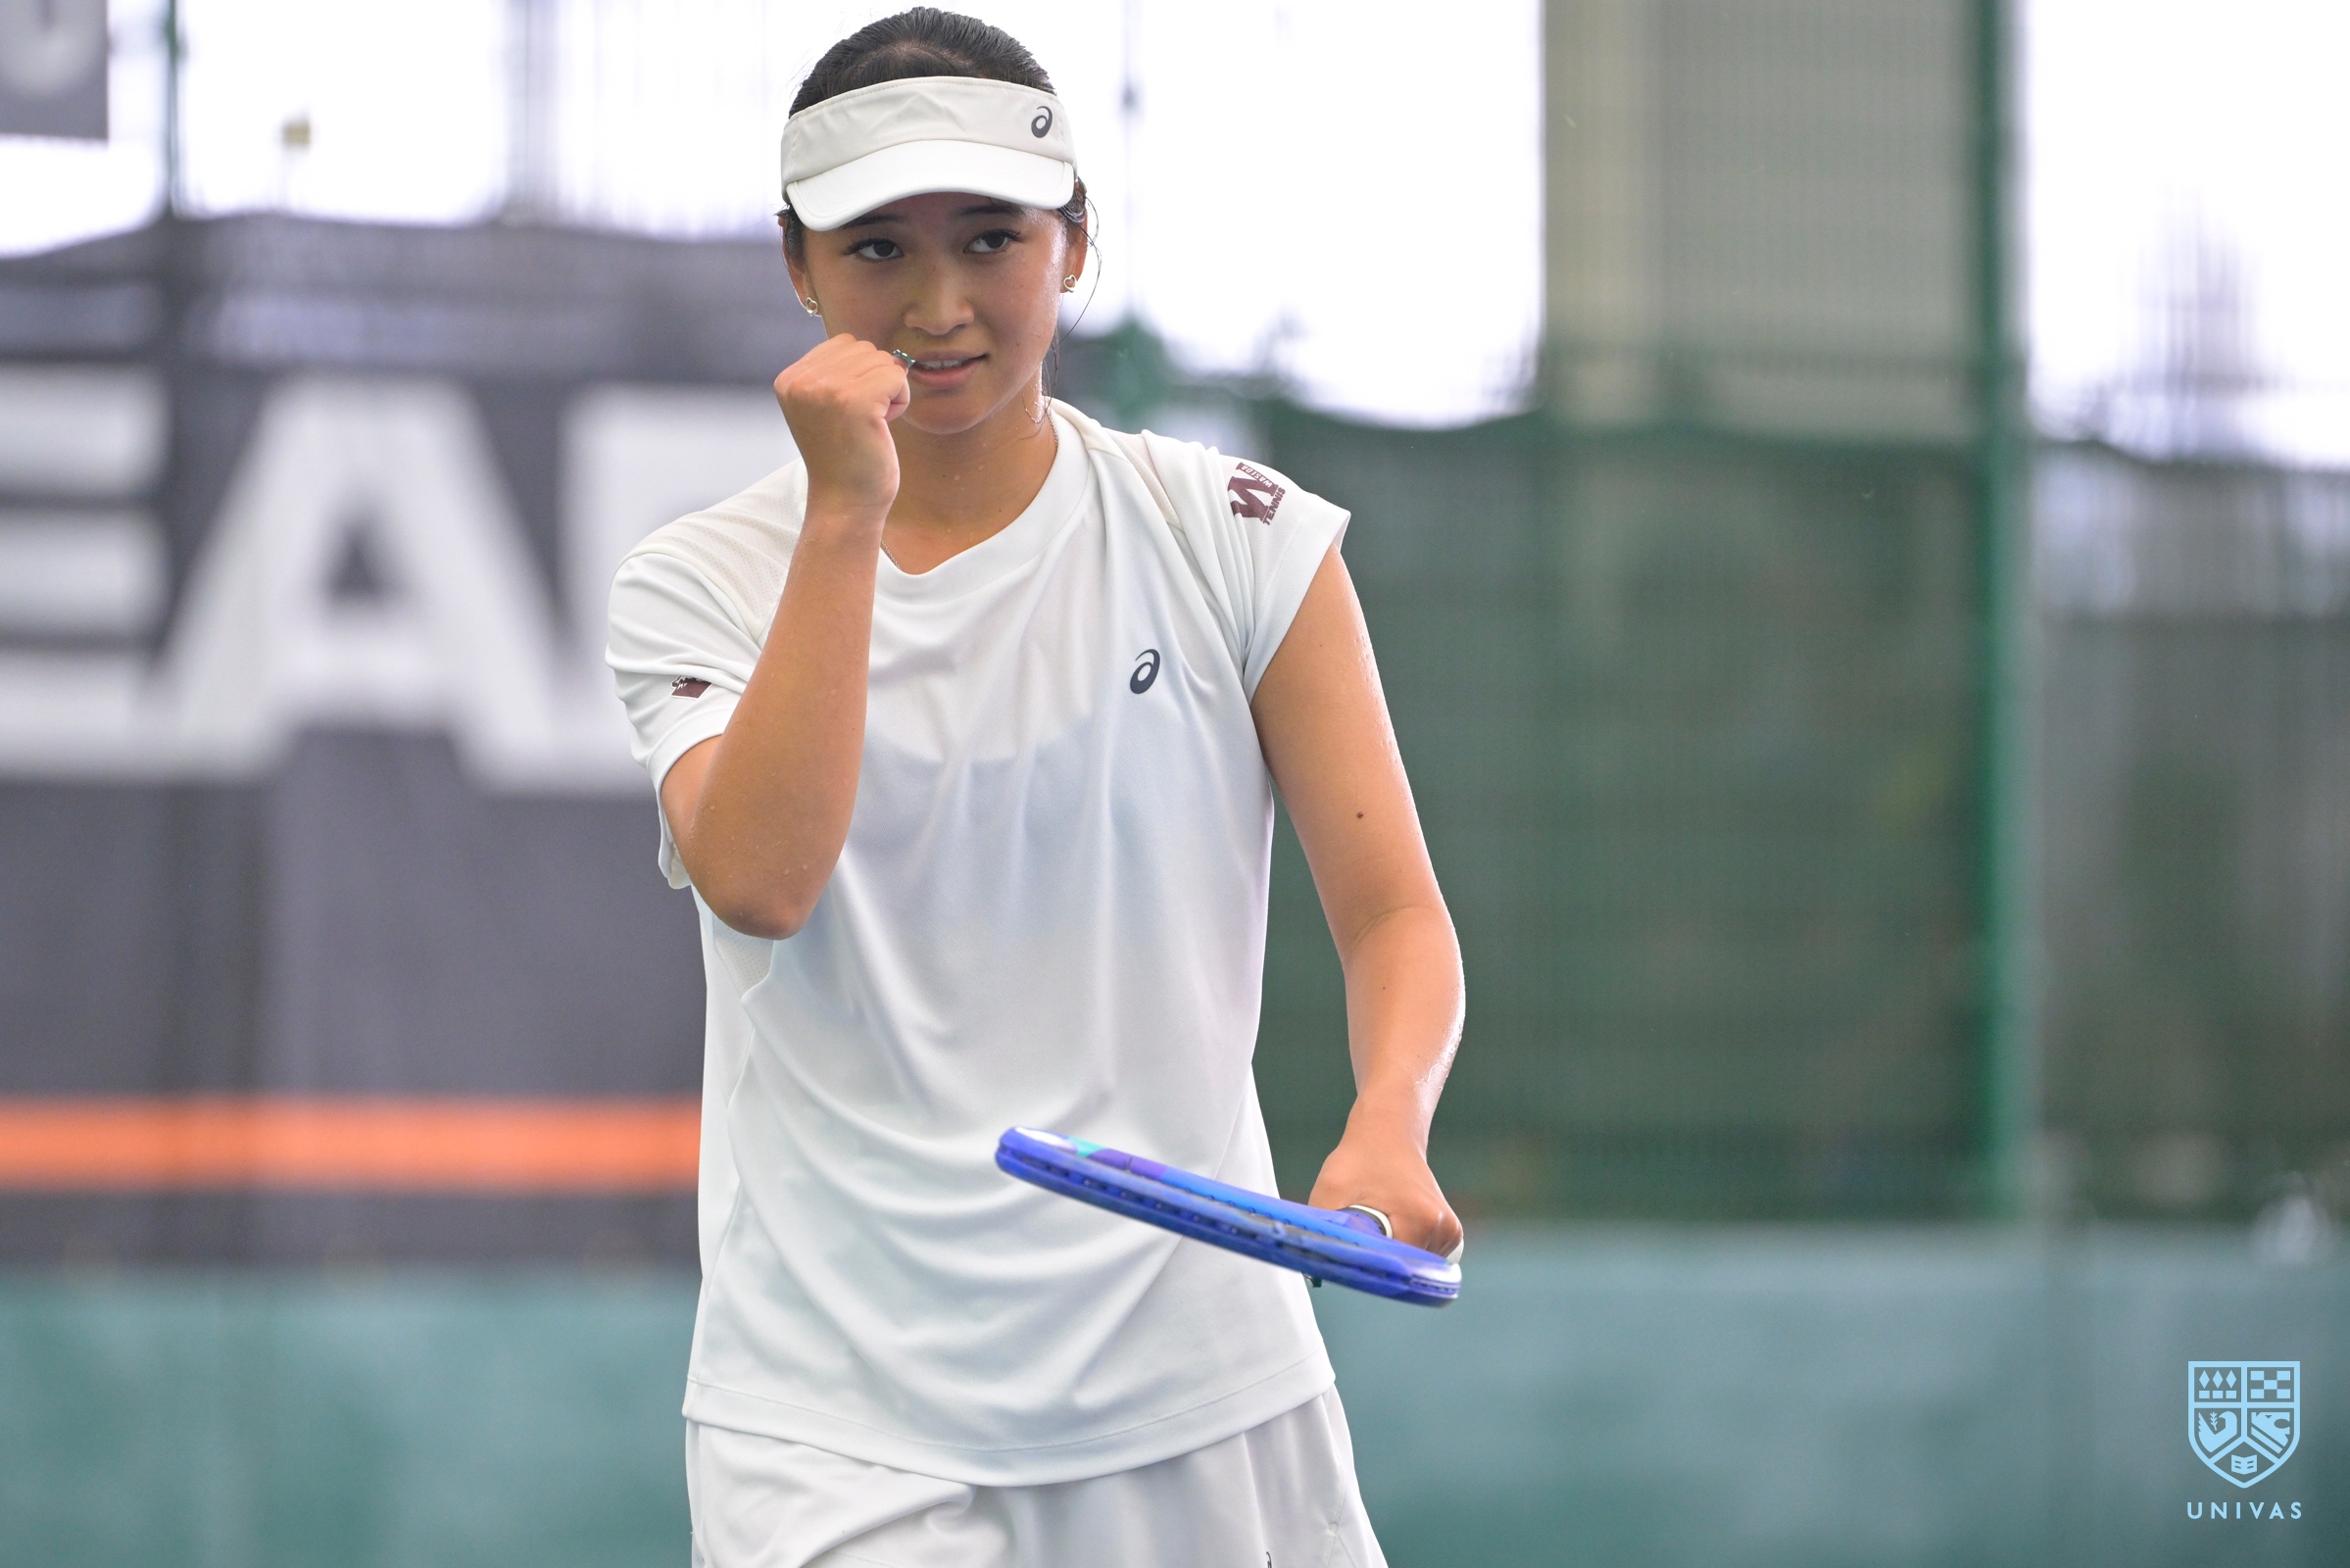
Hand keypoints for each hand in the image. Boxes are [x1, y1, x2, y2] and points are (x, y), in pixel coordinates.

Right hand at [773, 334, 910, 534]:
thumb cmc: (846, 457)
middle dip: (875, 381)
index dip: (859, 375)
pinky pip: (897, 376)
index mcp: (789, 378)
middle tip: (862, 421)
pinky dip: (901, 400)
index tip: (849, 413)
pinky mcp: (854, 401)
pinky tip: (882, 427)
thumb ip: (835, 373)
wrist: (846, 502)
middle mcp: (802, 380)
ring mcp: (825, 389)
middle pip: (864, 348)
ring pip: (883, 360)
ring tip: (870, 425)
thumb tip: (873, 348)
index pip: (843, 343)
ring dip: (889, 391)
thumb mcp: (825, 407)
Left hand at [1307, 1113, 1462, 1259]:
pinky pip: (1423, 1257)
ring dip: (1392, 1255)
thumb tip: (1314, 1267)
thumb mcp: (1331, 1190)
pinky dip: (1404, 1249)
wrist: (1388, 1133)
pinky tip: (1391, 1227)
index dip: (1368, 1270)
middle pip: (1405, 1271)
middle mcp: (1444, 1229)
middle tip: (1359, 1240)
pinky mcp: (1450, 1232)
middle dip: (1379, 1261)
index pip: (1395, 1270)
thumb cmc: (1359, 1159)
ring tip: (1377, 1227)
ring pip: (1414, 1267)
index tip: (1350, 1259)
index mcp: (1421, 1220)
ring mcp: (1450, 1232)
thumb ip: (1323, 1230)